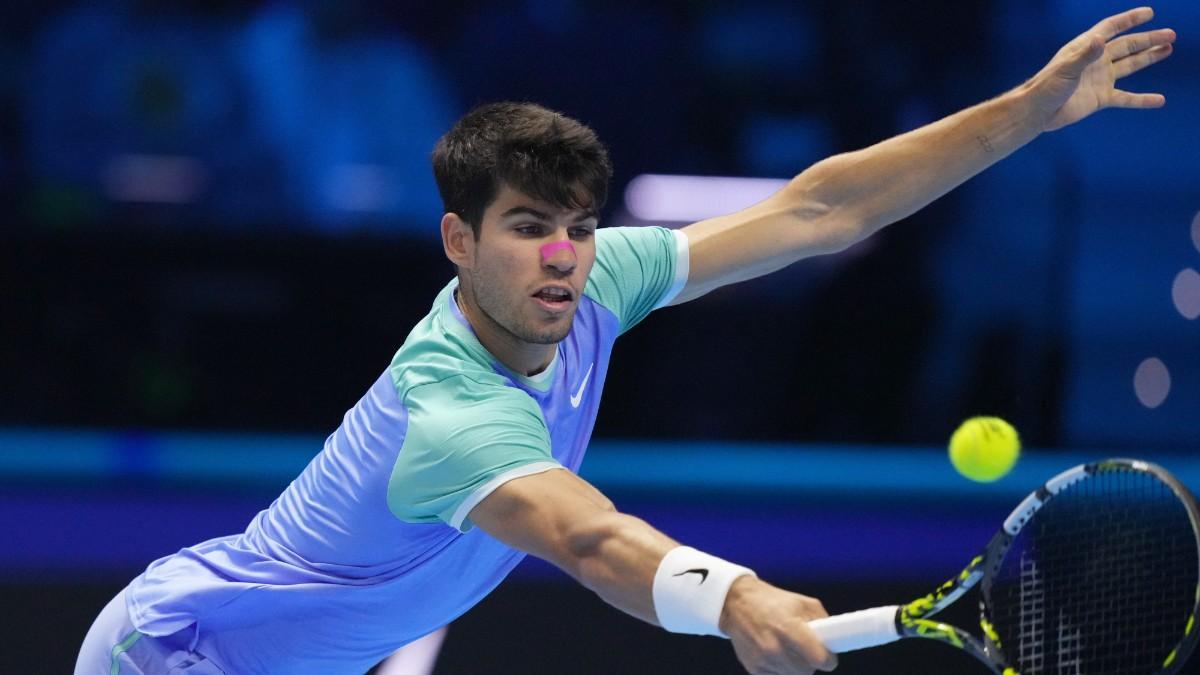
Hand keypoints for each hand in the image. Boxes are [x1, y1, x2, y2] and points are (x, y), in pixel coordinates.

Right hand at [719, 577, 837, 673]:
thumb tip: (834, 641)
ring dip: (796, 667)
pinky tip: (777, 655)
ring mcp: (763, 660)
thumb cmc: (772, 601)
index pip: (819, 659)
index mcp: (789, 629)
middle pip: (808, 671)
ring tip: (790, 651)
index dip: (828, 659)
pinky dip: (781, 669)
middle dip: (811, 662)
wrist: (737, 603)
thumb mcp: (802, 603)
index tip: (828, 656)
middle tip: (808, 651)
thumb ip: (822, 621)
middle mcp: (774, 648)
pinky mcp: (754, 668)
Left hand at [1027, 7, 1174, 130]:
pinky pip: (1126, 98)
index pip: (1111, 28)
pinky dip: (1142, 100)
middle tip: (1170, 35)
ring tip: (1168, 49)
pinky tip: (1159, 100)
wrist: (1038, 112)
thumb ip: (1085, 55)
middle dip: (1148, 39)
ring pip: (1130, 66)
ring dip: (1148, 58)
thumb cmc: (1047, 86)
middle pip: (1127, 46)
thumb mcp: (1066, 68)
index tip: (1149, 13)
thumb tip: (1100, 40)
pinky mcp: (1100, 97)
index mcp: (1086, 47)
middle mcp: (1096, 61)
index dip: (1129, 19)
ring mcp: (1100, 79)